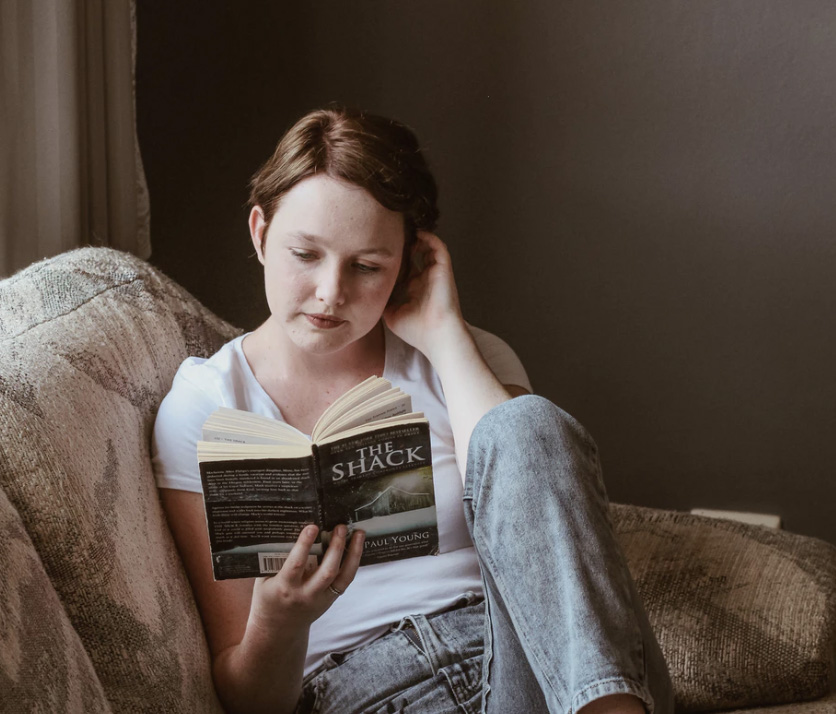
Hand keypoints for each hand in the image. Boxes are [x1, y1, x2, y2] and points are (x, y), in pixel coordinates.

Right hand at [249, 524, 363, 634]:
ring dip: (353, 553)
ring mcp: (321, 598)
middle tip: (340, 526)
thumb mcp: (264, 580)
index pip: (296, 564)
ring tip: (358, 533)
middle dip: (336, 547)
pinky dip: (354, 562)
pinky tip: (358, 546)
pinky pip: (346, 580)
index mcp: (284, 587)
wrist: (278, 630)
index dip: (304, 545)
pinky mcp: (331, 599)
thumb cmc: (268, 598)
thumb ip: (274, 560)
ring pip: (343, 576)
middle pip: (326, 571)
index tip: (313, 526)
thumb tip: (288, 530)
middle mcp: (305, 594)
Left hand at [384, 232, 466, 357]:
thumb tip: (368, 290)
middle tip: (387, 235)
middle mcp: (425, 279)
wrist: (436, 336)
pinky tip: (416, 233)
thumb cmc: (416, 330)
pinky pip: (438, 247)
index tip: (377, 251)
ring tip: (401, 231)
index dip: (393, 259)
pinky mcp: (443, 269)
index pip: (404, 268)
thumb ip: (383, 300)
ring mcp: (435, 273)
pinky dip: (429, 237)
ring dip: (416, 238)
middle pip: (415, 255)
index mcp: (415, 289)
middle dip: (403, 245)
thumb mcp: (391, 314)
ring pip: (427, 247)